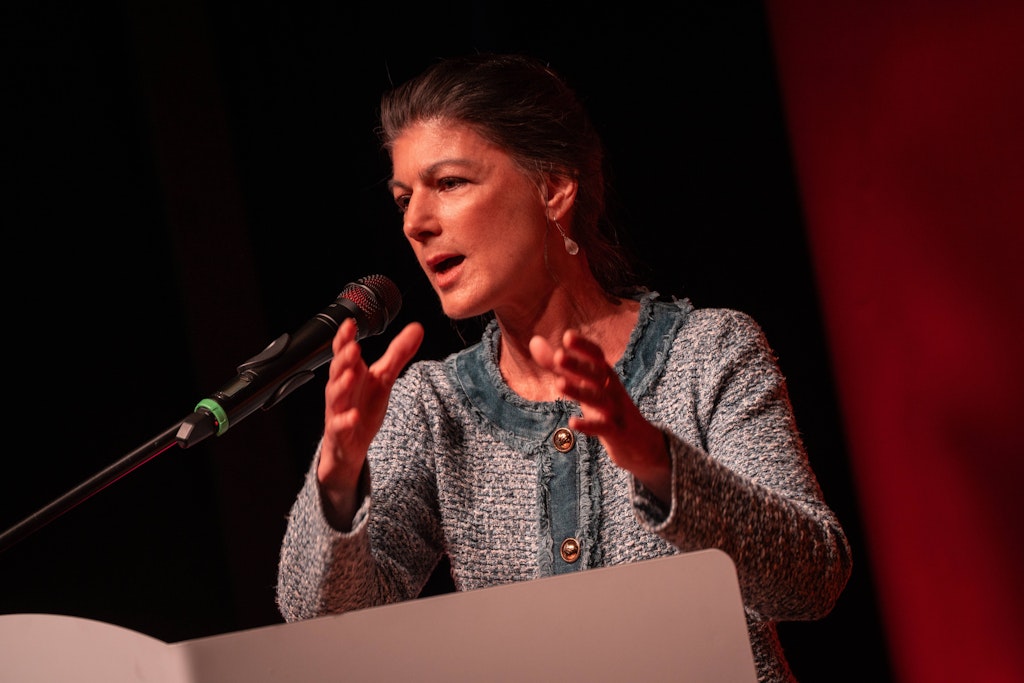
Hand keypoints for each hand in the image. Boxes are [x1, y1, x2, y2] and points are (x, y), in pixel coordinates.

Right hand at [317, 318, 423, 526]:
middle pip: (338, 371)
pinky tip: (353, 416)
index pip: (344, 352)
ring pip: (335, 396)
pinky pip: (340, 426)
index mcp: (350, 374)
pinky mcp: (340, 432)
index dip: (345, 338)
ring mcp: (338, 411)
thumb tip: (417, 328)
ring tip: (351, 376)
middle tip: (353, 347)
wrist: (350, 446)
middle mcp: (341, 390)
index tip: (350, 323)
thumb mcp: (384, 379)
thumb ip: (398, 354)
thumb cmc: (363, 406)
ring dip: (341, 385)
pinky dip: (345, 421)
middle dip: (343, 358)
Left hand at [529, 330, 670, 502]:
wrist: (640, 443)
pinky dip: (588, 425)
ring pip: (598, 399)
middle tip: (559, 356)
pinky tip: (572, 422)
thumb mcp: (583, 384)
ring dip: (579, 391)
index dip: (584, 346)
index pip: (597, 356)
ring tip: (558, 384)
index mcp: (604, 375)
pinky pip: (603, 427)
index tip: (567, 336)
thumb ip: (559, 365)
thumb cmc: (606, 407)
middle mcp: (612, 389)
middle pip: (596, 374)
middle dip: (578, 365)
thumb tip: (533, 341)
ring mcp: (616, 410)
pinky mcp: (616, 432)